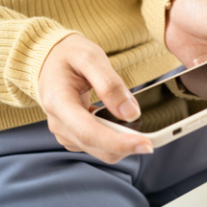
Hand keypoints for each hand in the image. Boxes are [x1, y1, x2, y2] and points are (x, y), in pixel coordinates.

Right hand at [38, 34, 153, 162]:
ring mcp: (65, 132)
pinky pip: (98, 146)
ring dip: (123, 144)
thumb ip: (110, 84)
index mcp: (58, 102)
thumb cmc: (68, 55)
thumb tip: (130, 114)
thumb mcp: (90, 57)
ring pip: (100, 151)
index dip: (120, 142)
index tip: (147, 144)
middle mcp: (59, 123)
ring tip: (142, 130)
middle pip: (98, 148)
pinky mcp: (74, 135)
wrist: (50, 58)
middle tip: (155, 137)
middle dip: (128, 146)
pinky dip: (116, 141)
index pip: (90, 132)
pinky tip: (125, 128)